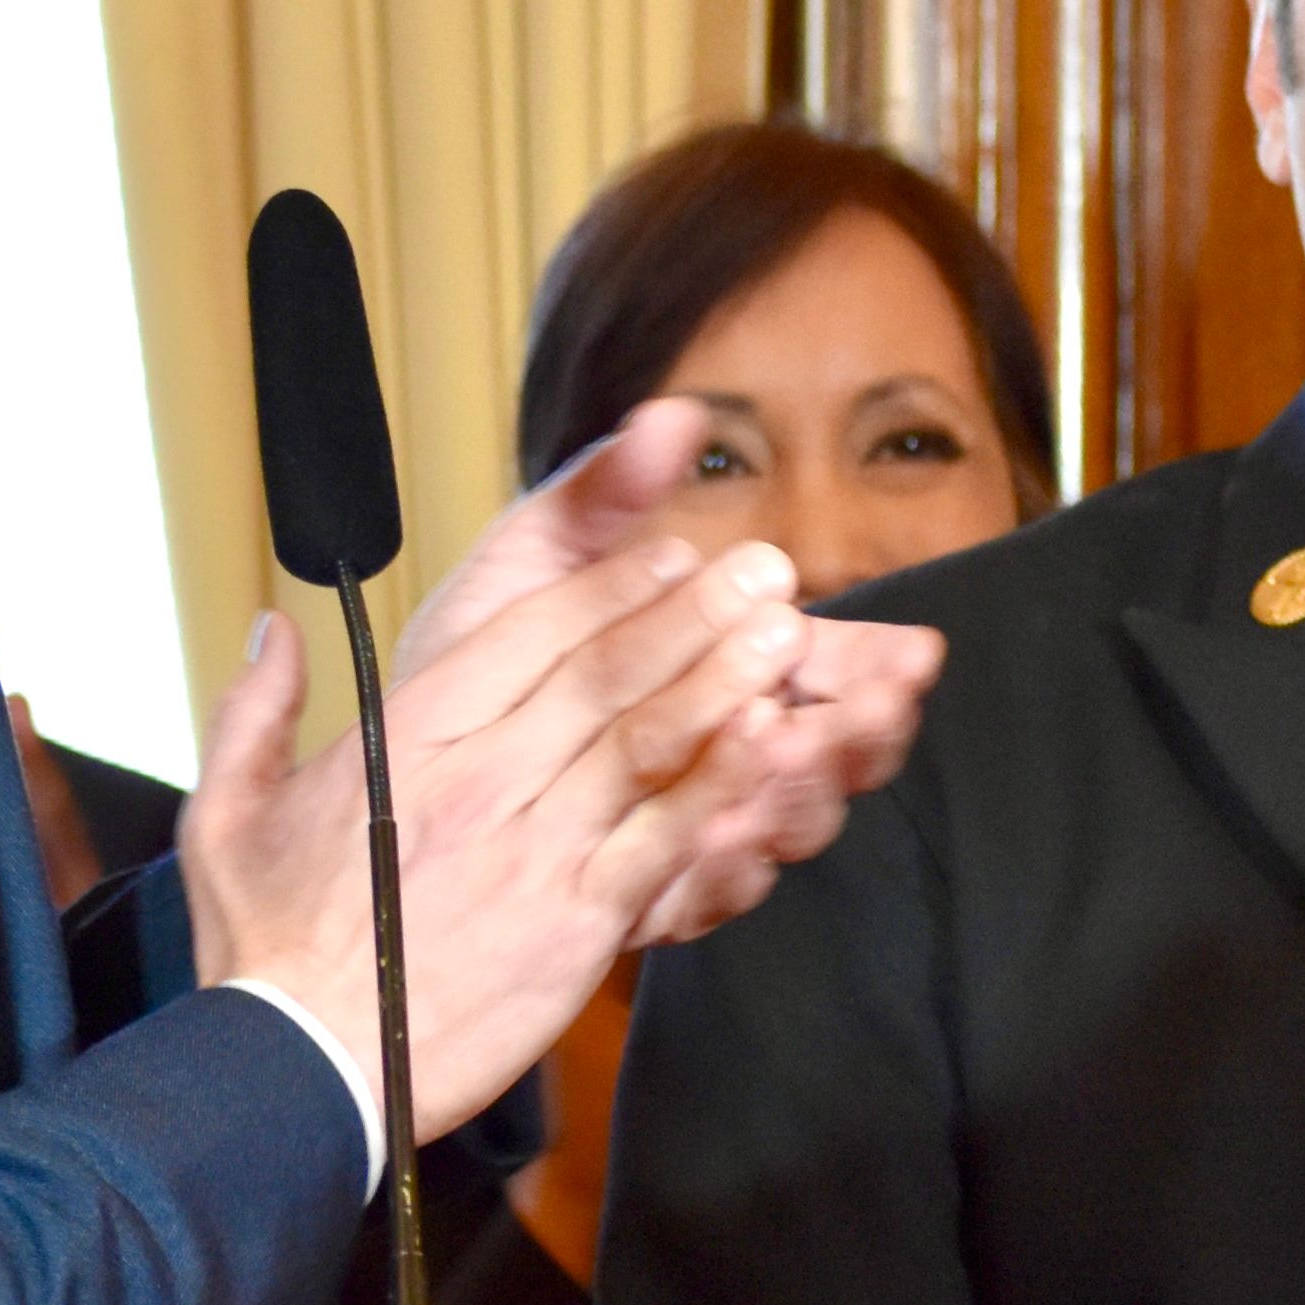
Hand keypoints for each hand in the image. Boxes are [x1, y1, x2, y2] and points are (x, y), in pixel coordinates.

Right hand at [184, 403, 932, 1135]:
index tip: (668, 554)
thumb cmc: (263, 949)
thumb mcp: (227, 811)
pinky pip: (662, 838)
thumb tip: (271, 628)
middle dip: (692, 610)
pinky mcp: (575, 922)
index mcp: (405, 739)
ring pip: (644, 742)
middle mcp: (478, 778)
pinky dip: (717, 786)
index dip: (608, 588)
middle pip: (604, 672)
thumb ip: (256, 708)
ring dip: (723, 679)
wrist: (298, 1070)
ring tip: (785, 630)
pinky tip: (767, 742)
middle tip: (765, 564)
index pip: (527, 636)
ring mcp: (533, 849)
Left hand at [396, 400, 938, 946]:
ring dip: (798, 791)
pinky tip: (720, 833)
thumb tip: (671, 412)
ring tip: (783, 751)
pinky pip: (709, 891)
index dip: (880, 666)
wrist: (394, 762)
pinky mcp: (649, 890)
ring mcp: (695, 827)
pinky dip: (722, 864)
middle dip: (862, 736)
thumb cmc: (479, 657)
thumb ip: (609, 492)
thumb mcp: (536, 559)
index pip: (836, 673)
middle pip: (835, 756)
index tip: (910, 653)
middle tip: (869, 714)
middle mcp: (728, 754)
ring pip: (787, 825)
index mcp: (724, 671)